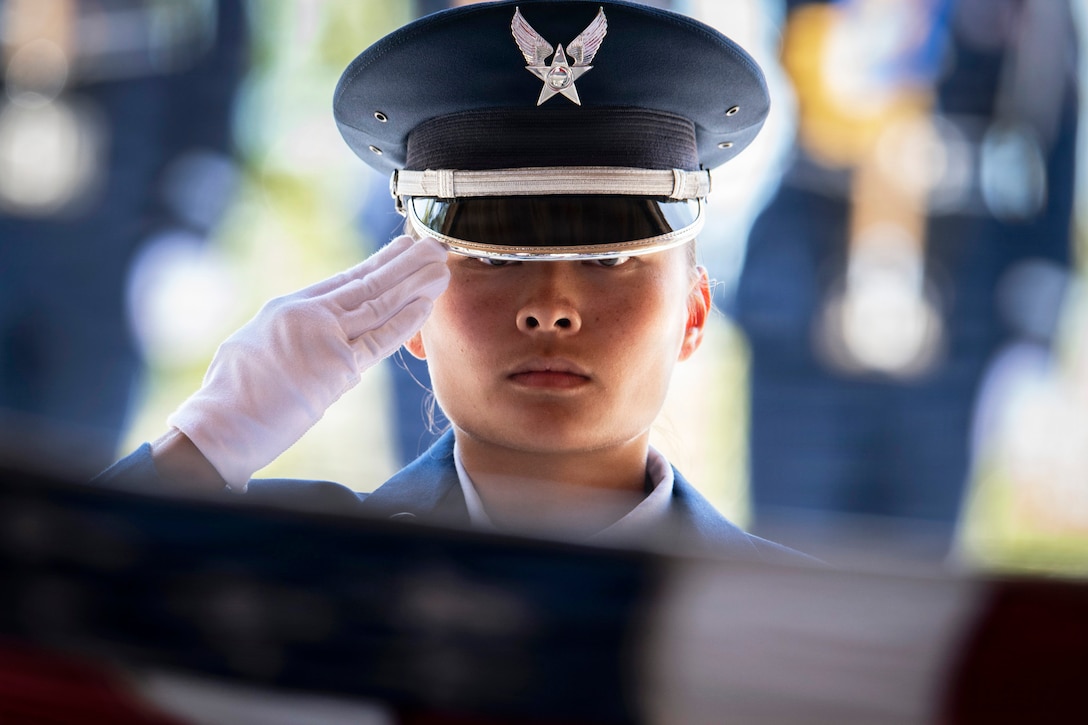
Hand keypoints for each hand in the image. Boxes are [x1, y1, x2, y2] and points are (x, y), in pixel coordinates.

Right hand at [166, 235, 448, 487]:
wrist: (222, 424)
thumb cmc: (232, 396)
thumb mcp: (255, 346)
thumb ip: (288, 334)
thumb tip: (308, 333)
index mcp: (288, 307)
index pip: (344, 280)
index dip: (378, 263)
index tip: (402, 249)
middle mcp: (308, 315)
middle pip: (368, 284)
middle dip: (404, 265)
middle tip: (433, 248)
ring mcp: (324, 338)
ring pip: (379, 304)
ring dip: (415, 285)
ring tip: (440, 268)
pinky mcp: (337, 367)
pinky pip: (380, 340)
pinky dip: (406, 321)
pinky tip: (427, 305)